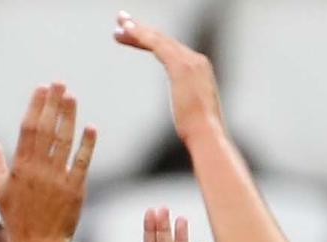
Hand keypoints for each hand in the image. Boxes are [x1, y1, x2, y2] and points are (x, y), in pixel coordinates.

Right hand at [0, 83, 94, 241]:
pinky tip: (91, 127)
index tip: (42, 88)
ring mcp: (59, 180)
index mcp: (20, 168)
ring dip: (69, 117)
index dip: (36, 106)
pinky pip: (82, 162)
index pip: (28, 129)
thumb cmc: (15, 217)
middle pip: (48, 130)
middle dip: (54, 104)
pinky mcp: (76, 190)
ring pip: (65, 142)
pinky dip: (87, 145)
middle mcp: (40, 171)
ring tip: (72, 97)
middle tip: (60, 83)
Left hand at [113, 11, 224, 142]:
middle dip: (141, 30)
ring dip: (137, 30)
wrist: (208, 135)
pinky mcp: (180, 66)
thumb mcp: (193, 111)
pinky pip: (156, 44)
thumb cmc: (200, 132)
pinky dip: (140, 35)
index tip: (134, 36)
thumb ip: (189, 101)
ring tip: (119, 23)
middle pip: (164, 40)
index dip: (151, 40)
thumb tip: (188, 109)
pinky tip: (126, 29)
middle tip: (121, 20)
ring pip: (158, 39)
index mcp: (199, 69)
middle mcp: (196, 60)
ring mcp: (190, 61)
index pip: (171, 48)